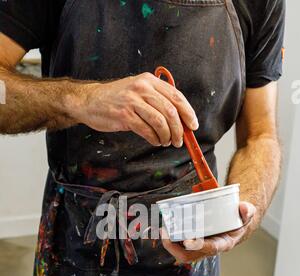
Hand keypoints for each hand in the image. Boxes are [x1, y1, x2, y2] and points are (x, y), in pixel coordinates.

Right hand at [69, 73, 198, 146]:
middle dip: (178, 129)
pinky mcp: (124, 115)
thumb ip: (157, 100)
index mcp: (149, 81)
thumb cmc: (116, 99)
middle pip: (170, 111)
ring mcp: (132, 101)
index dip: (188, 113)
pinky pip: (146, 130)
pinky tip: (155, 141)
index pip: (176, 96)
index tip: (193, 126)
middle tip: (179, 140)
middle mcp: (142, 88)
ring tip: (166, 142)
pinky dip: (154, 139)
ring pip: (160, 121)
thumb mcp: (138, 91)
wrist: (89, 101)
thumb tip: (179, 120)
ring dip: (167, 136)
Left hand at [161, 202, 256, 263]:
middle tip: (167, 233)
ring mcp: (200, 248)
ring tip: (163, 231)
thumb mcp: (246, 213)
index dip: (199, 246)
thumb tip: (244, 209)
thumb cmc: (238, 219)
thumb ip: (247, 210)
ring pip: (182, 254)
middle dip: (175, 248)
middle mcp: (210, 248)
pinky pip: (179, 247)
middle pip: (190, 256)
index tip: (187, 241)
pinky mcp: (192, 244)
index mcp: (223, 243)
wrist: (234, 223)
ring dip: (170, 245)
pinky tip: (165, 229)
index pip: (211, 248)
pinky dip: (171, 240)